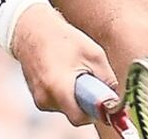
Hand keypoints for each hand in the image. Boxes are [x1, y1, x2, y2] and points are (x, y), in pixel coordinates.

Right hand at [10, 4, 116, 125]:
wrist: (32, 29)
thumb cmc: (62, 38)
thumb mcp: (93, 53)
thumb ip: (107, 79)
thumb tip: (115, 98)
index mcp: (58, 87)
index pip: (80, 118)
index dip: (95, 112)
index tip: (103, 101)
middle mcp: (45, 97)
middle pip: (74, 113)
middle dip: (86, 100)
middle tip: (89, 79)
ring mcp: (38, 98)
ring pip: (67, 107)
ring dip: (75, 95)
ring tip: (73, 71)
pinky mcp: (36, 97)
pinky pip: (58, 102)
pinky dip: (65, 92)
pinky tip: (63, 72)